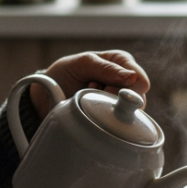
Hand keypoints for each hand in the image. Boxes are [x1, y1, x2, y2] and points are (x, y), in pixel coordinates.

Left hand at [29, 50, 149, 116]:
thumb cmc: (65, 74)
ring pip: (131, 113)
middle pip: (138, 99)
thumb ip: (106, 68)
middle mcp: (126, 82)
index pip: (140, 80)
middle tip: (93, 93)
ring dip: (108, 109)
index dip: (127, 88)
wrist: (45, 97)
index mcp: (122, 62)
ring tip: (90, 99)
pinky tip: (93, 111)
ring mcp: (121, 101)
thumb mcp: (81, 64)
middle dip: (115, 99)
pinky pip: (121, 125)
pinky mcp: (115, 118)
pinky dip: (106, 119)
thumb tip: (133, 77)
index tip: (106, 90)